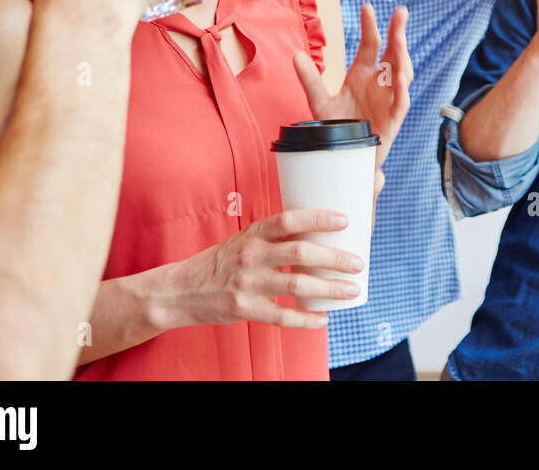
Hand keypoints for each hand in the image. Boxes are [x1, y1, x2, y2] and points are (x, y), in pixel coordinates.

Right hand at [168, 209, 364, 327]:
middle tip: (358, 262)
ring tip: (352, 290)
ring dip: (329, 288)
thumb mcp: (244, 240)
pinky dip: (306, 319)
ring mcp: (247, 284)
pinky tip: (323, 319)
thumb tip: (317, 232)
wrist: (181, 291)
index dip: (318, 218)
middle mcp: (251, 256)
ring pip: (297, 284)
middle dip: (334, 258)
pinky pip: (282, 316)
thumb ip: (275, 238)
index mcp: (253, 234)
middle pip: (300, 252)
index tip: (344, 221)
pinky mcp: (245, 309)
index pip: (289, 220)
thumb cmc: (221, 263)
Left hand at [292, 3, 411, 196]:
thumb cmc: (335, 130)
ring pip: (403, 72)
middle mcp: (379, 83)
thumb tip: (296, 55)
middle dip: (398, 32)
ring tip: (399, 41)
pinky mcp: (393, 119)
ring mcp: (388, 99)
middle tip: (401, 12)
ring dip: (403, 56)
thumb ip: (310, 79)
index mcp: (362, 74)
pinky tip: (401, 76)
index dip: (370, 26)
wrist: (343, 159)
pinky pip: (401, 101)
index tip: (368, 7)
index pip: (370, 44)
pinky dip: (402, 89)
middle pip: (393, 52)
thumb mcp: (319, 102)